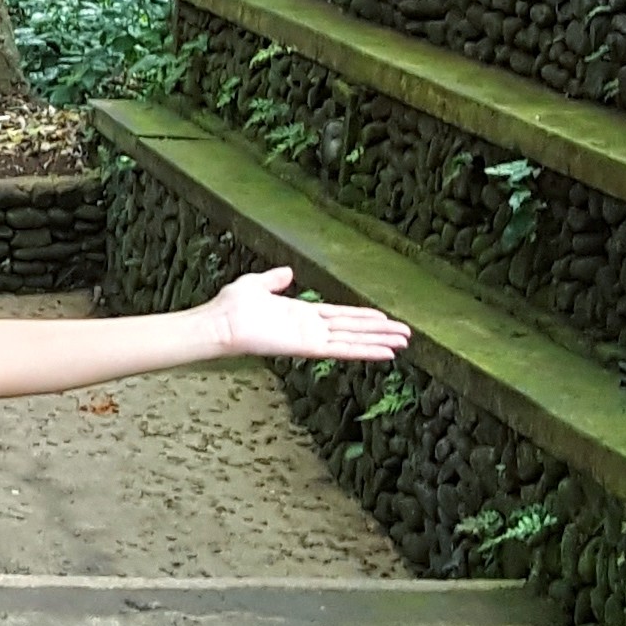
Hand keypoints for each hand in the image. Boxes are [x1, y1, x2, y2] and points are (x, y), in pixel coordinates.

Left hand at [206, 263, 409, 367]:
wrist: (219, 322)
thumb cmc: (231, 306)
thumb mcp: (256, 285)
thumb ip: (273, 280)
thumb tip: (287, 272)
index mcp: (302, 314)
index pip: (340, 316)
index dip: (363, 317)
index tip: (385, 318)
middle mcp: (311, 328)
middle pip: (353, 328)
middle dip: (379, 331)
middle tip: (406, 334)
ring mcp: (311, 339)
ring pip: (353, 340)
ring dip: (379, 341)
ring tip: (404, 343)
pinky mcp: (308, 348)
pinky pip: (342, 349)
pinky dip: (364, 351)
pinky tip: (384, 353)